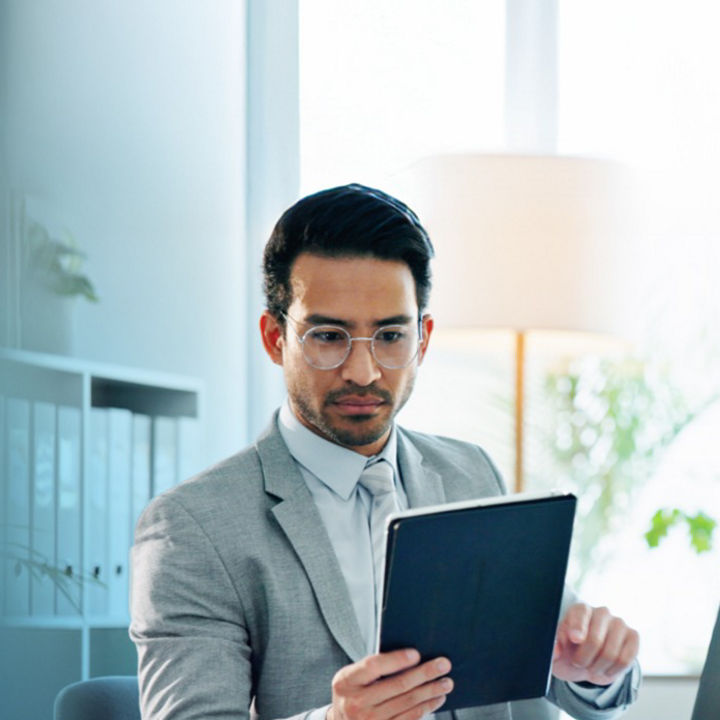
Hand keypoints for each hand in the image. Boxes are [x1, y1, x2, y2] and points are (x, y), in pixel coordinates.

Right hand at [327, 649, 452, 719]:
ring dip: (430, 692)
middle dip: (424, 674)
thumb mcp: (352, 676)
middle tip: (443, 665)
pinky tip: (436, 699)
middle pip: (397, 685)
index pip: (374, 666)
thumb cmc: (352, 693)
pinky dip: (425, 708)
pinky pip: (409, 719)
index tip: (417, 654)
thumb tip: (411, 657)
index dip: (396, 660)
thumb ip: (373, 667)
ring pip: (407, 704)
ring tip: (445, 682)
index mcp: (346, 681)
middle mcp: (356, 704)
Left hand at [552, 603, 638, 685]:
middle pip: (595, 640)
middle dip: (584, 659)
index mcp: (580, 609)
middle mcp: (601, 612)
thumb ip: (553, 647)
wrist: (588, 662)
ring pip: (611, 654)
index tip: (574, 640)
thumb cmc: (569, 651)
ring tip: (591, 666)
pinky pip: (625, 660)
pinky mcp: (633, 637)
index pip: (580, 614)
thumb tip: (555, 651)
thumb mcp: (557, 650)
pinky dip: (613, 670)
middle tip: (578, 663)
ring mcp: (619, 623)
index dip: (578, 628)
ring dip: (598, 667)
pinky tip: (606, 668)